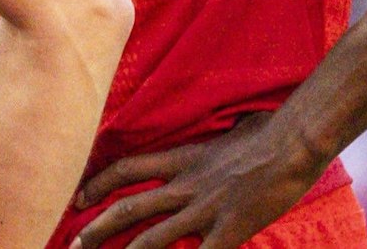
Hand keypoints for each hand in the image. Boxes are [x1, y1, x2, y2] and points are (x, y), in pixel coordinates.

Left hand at [71, 114, 329, 248]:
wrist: (293, 143)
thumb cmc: (266, 131)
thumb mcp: (225, 129)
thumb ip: (210, 141)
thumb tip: (218, 132)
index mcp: (181, 158)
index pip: (125, 169)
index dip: (97, 184)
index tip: (78, 199)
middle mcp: (185, 185)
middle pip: (129, 209)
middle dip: (96, 230)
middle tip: (74, 245)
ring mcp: (205, 210)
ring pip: (152, 238)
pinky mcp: (229, 229)